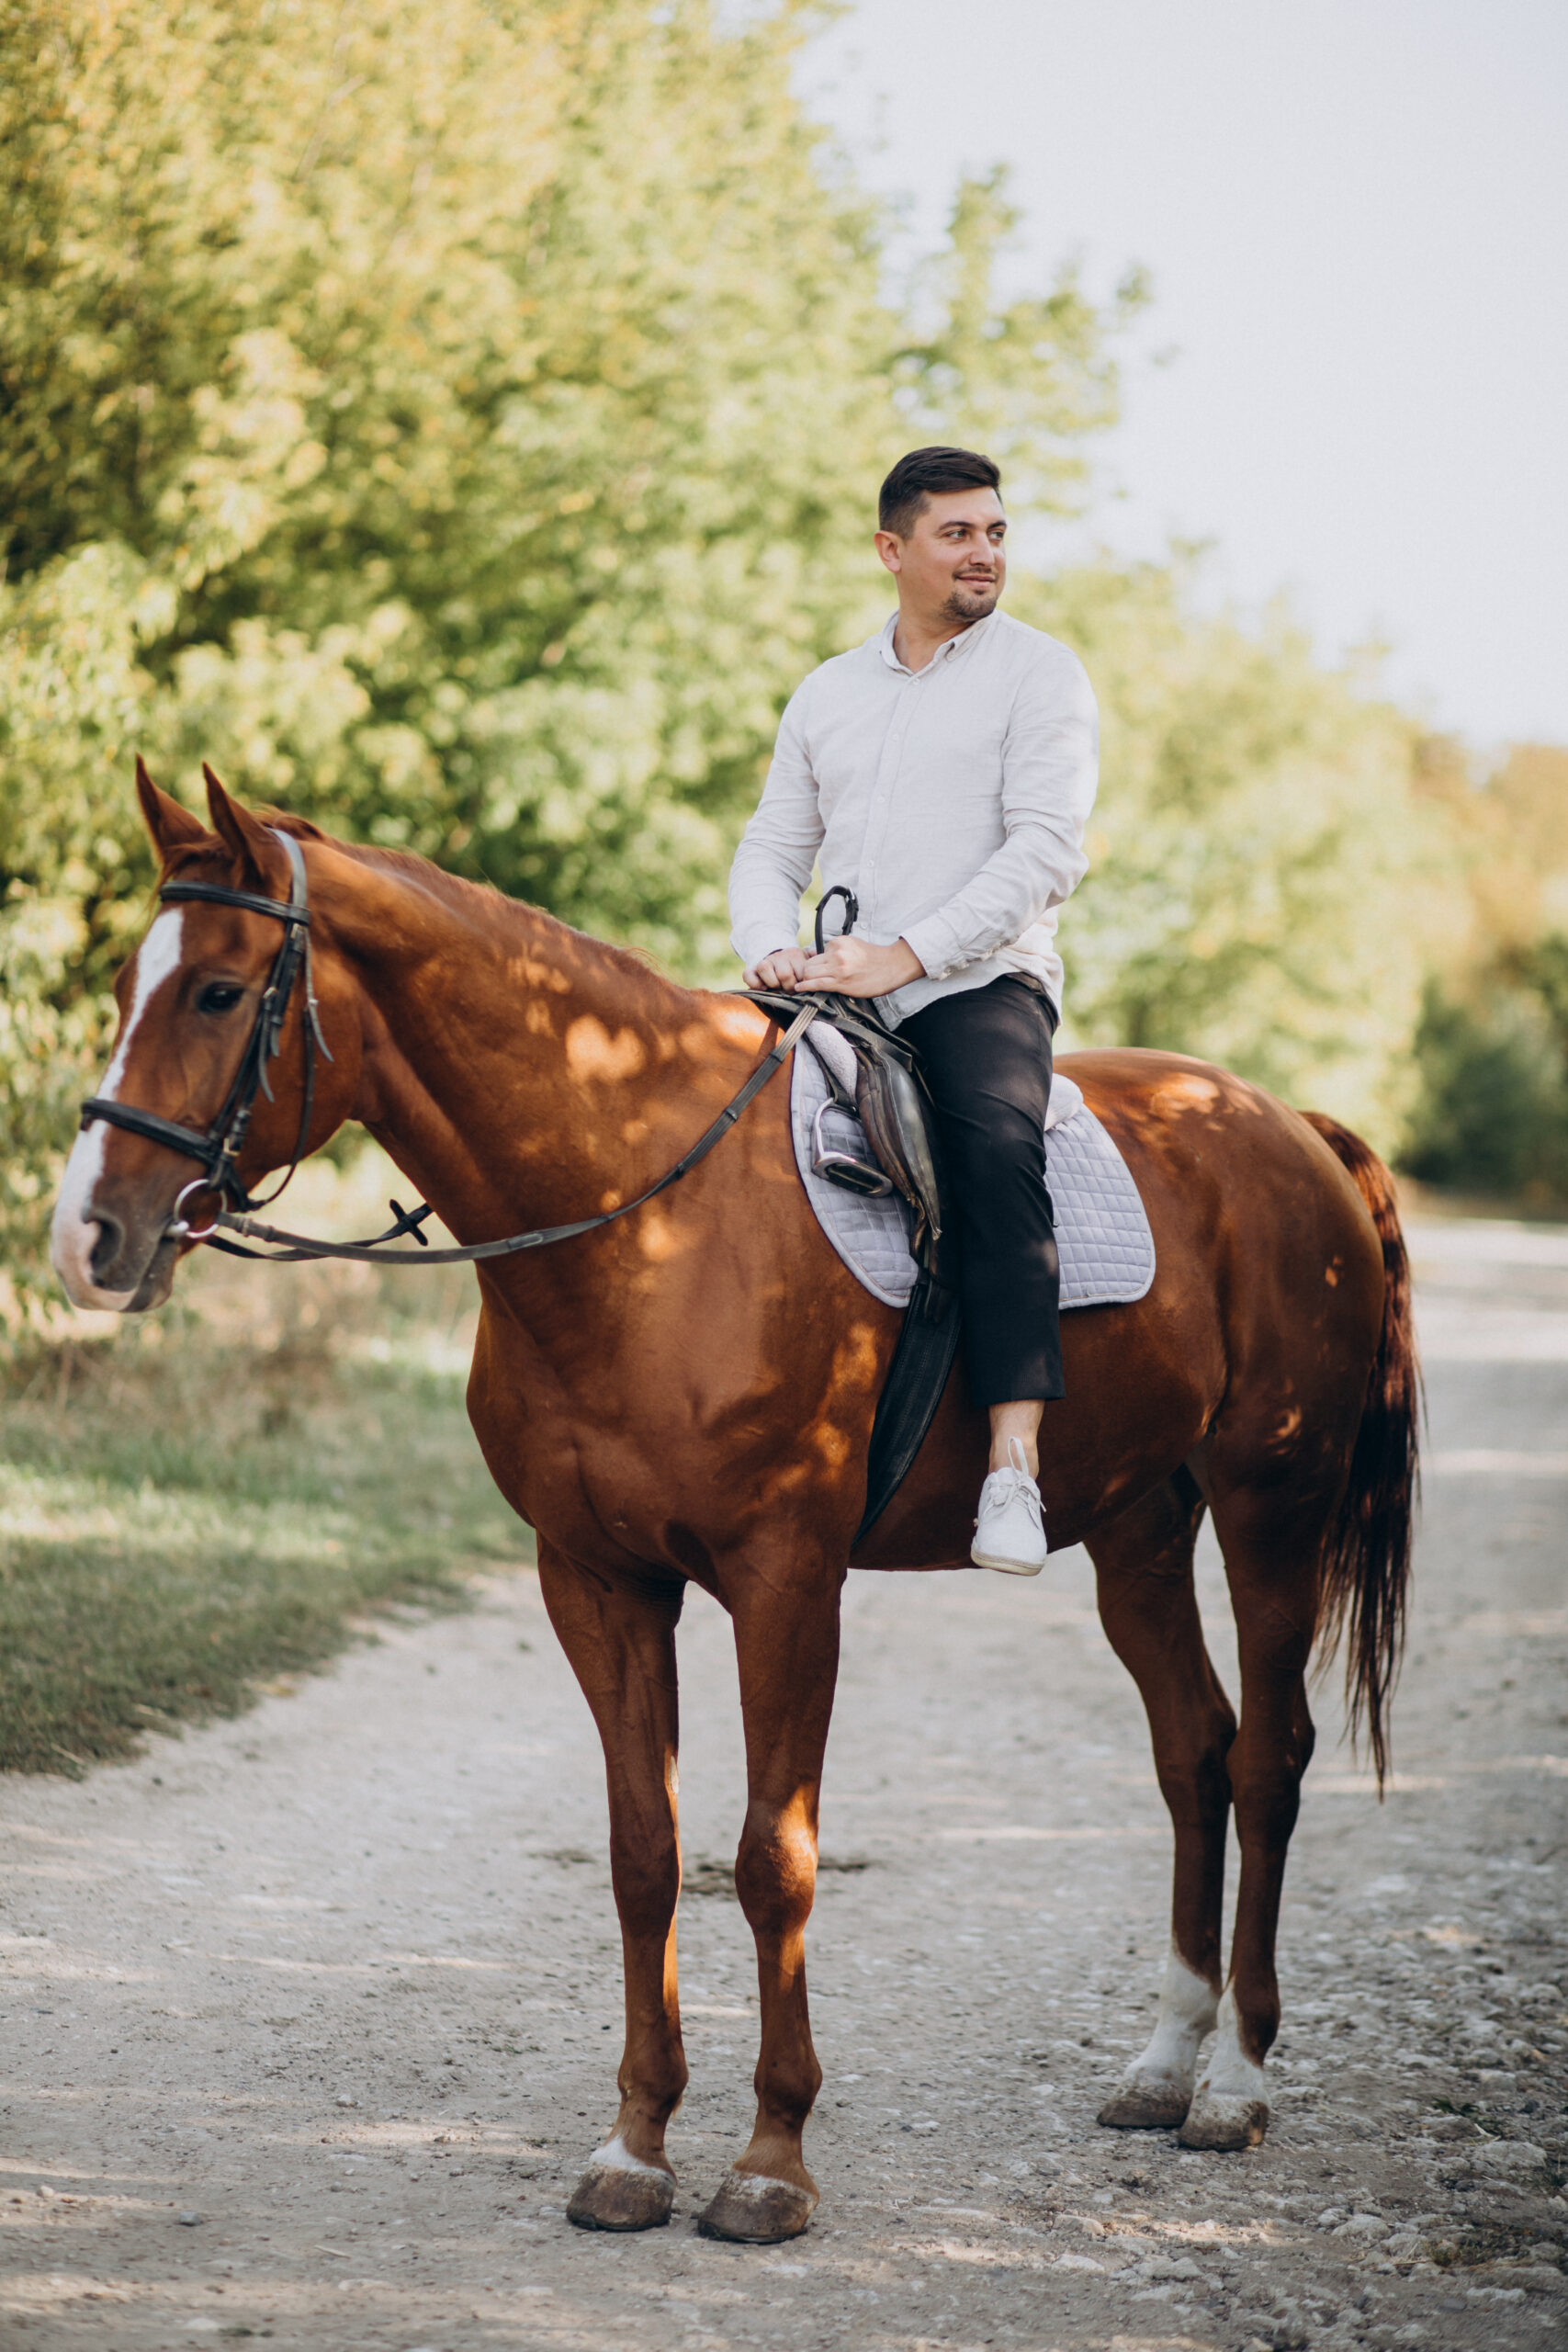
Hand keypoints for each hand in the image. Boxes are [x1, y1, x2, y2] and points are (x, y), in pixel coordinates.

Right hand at [745, 946, 810, 990]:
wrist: (778, 958)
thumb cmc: (797, 967)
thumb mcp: (808, 963)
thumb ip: (816, 962)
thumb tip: (822, 956)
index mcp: (796, 955)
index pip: (801, 972)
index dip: (802, 983)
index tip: (801, 986)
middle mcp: (780, 956)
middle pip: (784, 974)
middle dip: (788, 987)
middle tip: (790, 989)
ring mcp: (766, 962)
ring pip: (765, 969)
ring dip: (772, 983)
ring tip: (777, 987)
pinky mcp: (752, 969)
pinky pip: (749, 975)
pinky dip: (755, 983)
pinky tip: (763, 988)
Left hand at [798, 935, 924, 998]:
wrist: (892, 966)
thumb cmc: (875, 958)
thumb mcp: (853, 945)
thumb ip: (837, 950)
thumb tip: (822, 958)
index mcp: (838, 942)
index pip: (816, 954)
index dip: (815, 963)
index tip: (816, 970)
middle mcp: (836, 953)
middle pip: (809, 963)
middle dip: (806, 972)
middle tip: (806, 979)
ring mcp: (838, 968)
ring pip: (809, 973)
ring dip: (805, 980)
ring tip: (803, 985)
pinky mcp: (841, 982)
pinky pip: (816, 984)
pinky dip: (805, 987)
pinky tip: (799, 988)